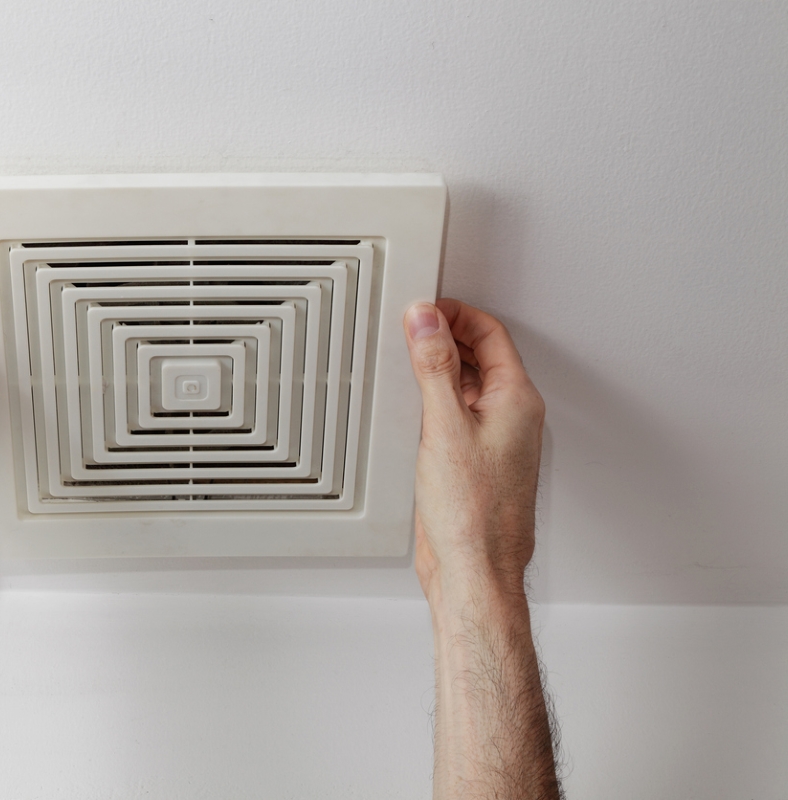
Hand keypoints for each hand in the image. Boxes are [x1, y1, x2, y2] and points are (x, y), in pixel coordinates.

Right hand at [403, 299, 544, 602]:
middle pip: (480, 357)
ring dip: (438, 370)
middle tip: (409, 329)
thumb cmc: (473, 513)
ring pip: (467, 387)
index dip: (456, 314)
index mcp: (517, 401)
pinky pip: (455, 416)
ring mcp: (493, 442)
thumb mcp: (445, 426)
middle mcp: (510, 419)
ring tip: (405, 361)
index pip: (491, 335)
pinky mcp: (473, 463)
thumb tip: (426, 320)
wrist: (473, 571)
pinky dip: (433, 402)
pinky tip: (408, 408)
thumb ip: (434, 367)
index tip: (424, 308)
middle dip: (445, 337)